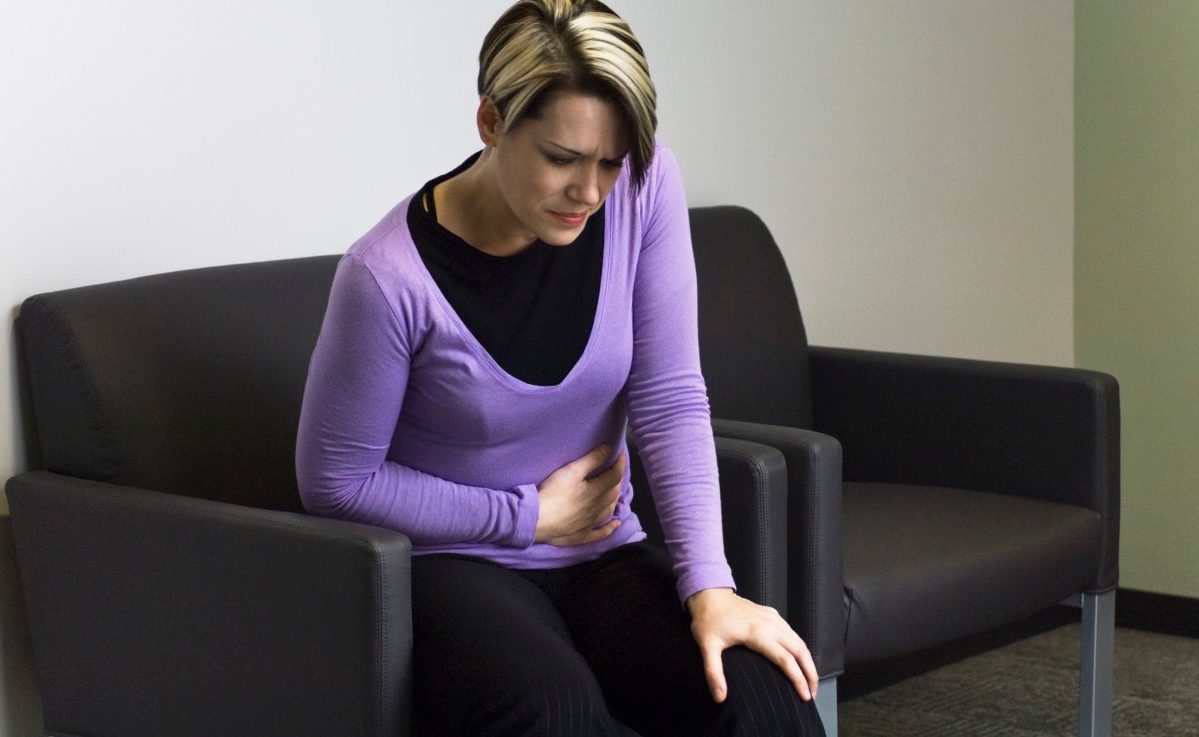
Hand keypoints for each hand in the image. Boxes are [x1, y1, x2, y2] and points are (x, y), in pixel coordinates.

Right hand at [535, 445, 625, 545]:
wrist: (537, 520)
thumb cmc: (553, 493)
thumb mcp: (571, 471)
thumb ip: (592, 459)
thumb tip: (610, 449)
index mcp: (595, 491)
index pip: (614, 476)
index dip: (619, 464)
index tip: (621, 455)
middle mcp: (596, 508)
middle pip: (612, 493)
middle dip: (617, 481)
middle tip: (615, 471)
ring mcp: (590, 524)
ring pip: (608, 511)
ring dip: (614, 500)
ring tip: (614, 493)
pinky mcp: (581, 536)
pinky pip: (600, 533)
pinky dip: (610, 528)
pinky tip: (615, 524)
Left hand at [686, 588, 819, 703]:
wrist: (709, 594)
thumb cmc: (708, 620)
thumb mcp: (707, 647)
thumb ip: (713, 673)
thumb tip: (720, 698)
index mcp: (757, 633)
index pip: (785, 659)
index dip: (798, 679)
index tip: (805, 696)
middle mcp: (770, 624)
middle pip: (800, 650)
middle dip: (810, 673)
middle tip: (812, 694)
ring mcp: (773, 618)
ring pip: (799, 641)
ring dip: (808, 661)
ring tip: (809, 682)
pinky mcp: (772, 614)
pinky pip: (792, 633)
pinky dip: (800, 649)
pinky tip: (798, 660)